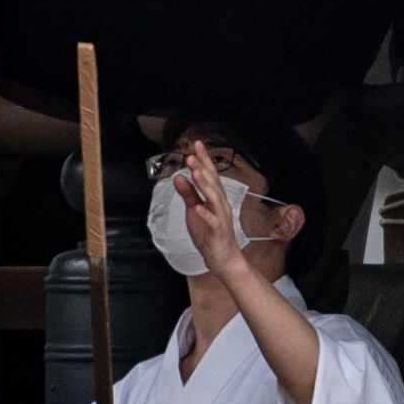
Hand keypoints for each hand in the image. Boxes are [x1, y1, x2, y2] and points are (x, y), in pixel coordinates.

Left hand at [177, 139, 252, 279]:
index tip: (196, 144)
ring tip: (195, 172)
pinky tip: (197, 207)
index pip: (210, 174)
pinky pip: (212, 221)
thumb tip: (178, 177)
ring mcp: (221, 217)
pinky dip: (205, 213)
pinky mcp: (218, 232)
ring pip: (214, 198)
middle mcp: (221, 204)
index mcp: (215, 197)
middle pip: (212, 182)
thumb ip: (188, 193)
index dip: (203, 159)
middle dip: (202, 167)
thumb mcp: (195, 210)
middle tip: (192, 154)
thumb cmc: (210, 234)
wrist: (224, 259)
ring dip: (204, 184)